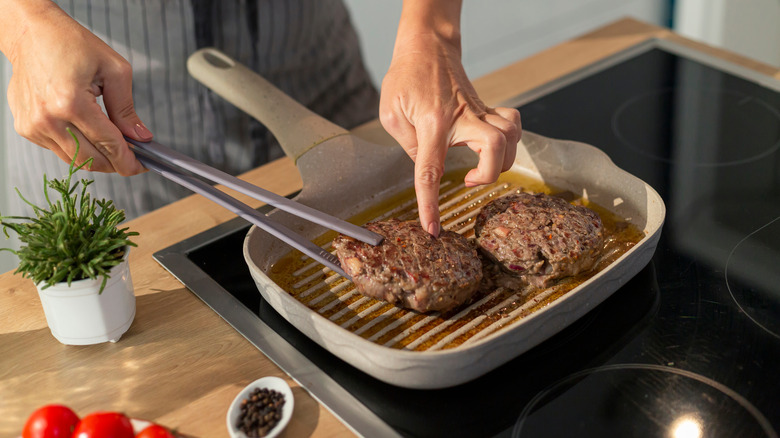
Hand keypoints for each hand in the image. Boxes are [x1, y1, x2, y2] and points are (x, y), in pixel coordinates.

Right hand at [1, 0, 149, 174]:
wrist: (31, 33)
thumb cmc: (71, 44)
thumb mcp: (114, 70)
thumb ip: (127, 109)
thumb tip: (140, 137)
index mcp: (71, 103)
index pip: (108, 145)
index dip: (129, 161)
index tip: (142, 166)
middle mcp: (48, 118)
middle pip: (91, 160)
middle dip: (115, 163)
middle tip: (131, 155)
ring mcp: (33, 126)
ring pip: (74, 159)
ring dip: (97, 156)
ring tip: (109, 138)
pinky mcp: (26, 128)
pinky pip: (59, 149)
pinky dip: (78, 146)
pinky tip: (84, 128)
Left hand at [379, 0, 520, 236]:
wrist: (427, 45)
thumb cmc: (405, 77)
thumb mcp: (392, 113)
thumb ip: (409, 145)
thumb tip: (427, 167)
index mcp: (432, 122)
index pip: (431, 170)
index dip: (431, 204)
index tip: (432, 228)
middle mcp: (463, 117)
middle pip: (495, 149)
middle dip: (487, 176)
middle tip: (467, 180)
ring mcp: (479, 112)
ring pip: (511, 137)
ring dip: (502, 161)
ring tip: (479, 166)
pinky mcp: (486, 109)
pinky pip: (513, 124)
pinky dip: (511, 139)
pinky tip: (492, 146)